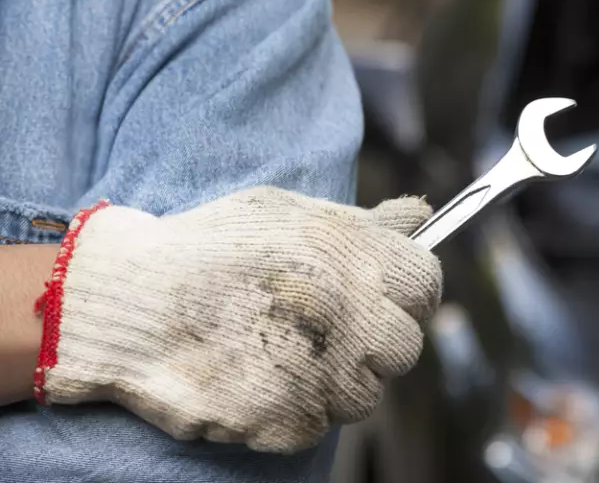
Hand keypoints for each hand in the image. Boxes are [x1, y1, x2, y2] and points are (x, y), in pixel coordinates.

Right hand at [33, 187, 440, 453]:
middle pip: (405, 347)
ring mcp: (322, 370)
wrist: (134, 301)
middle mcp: (348, 313)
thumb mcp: (288, 211)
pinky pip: (320, 425)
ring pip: (366, 394)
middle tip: (328, 330)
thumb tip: (419, 216)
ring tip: (285, 353)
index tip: (384, 298)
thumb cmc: (210, 248)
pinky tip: (260, 377)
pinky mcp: (289, 418)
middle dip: (374, 341)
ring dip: (337, 381)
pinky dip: (296, 410)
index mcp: (353, 257)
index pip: (426, 285)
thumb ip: (363, 222)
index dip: (409, 293)